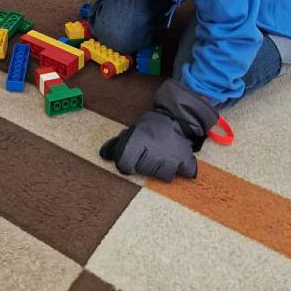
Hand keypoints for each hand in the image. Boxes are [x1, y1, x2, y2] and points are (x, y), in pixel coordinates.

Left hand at [99, 80, 217, 181]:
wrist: (176, 116)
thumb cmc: (152, 126)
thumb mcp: (132, 131)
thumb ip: (117, 144)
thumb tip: (103, 155)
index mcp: (137, 142)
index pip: (125, 165)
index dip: (126, 164)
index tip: (130, 161)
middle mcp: (153, 152)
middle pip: (145, 171)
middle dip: (146, 164)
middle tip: (150, 153)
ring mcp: (171, 158)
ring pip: (164, 175)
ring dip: (163, 167)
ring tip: (163, 155)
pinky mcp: (186, 160)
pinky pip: (184, 173)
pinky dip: (182, 168)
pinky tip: (178, 159)